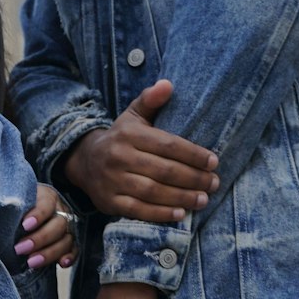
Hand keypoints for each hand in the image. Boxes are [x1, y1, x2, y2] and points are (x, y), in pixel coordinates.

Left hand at [14, 183, 77, 270]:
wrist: (20, 214)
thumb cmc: (14, 207)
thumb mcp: (12, 200)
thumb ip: (9, 205)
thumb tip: (0, 209)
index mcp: (48, 196)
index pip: (47, 204)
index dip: (38, 215)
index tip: (24, 226)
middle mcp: (61, 211)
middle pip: (59, 224)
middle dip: (40, 238)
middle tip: (20, 249)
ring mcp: (67, 227)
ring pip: (66, 240)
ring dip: (50, 253)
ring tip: (31, 262)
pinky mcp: (69, 243)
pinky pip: (74, 251)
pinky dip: (69, 258)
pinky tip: (61, 264)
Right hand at [63, 79, 218, 221]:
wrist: (84, 161)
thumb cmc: (120, 138)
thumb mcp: (133, 116)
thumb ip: (151, 100)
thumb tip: (168, 84)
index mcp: (128, 134)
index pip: (167, 144)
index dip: (193, 154)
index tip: (213, 161)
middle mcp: (118, 156)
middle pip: (163, 170)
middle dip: (193, 178)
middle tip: (214, 183)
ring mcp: (112, 181)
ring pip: (153, 191)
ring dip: (182, 197)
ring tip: (203, 199)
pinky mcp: (108, 201)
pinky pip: (138, 210)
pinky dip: (161, 214)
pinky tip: (181, 214)